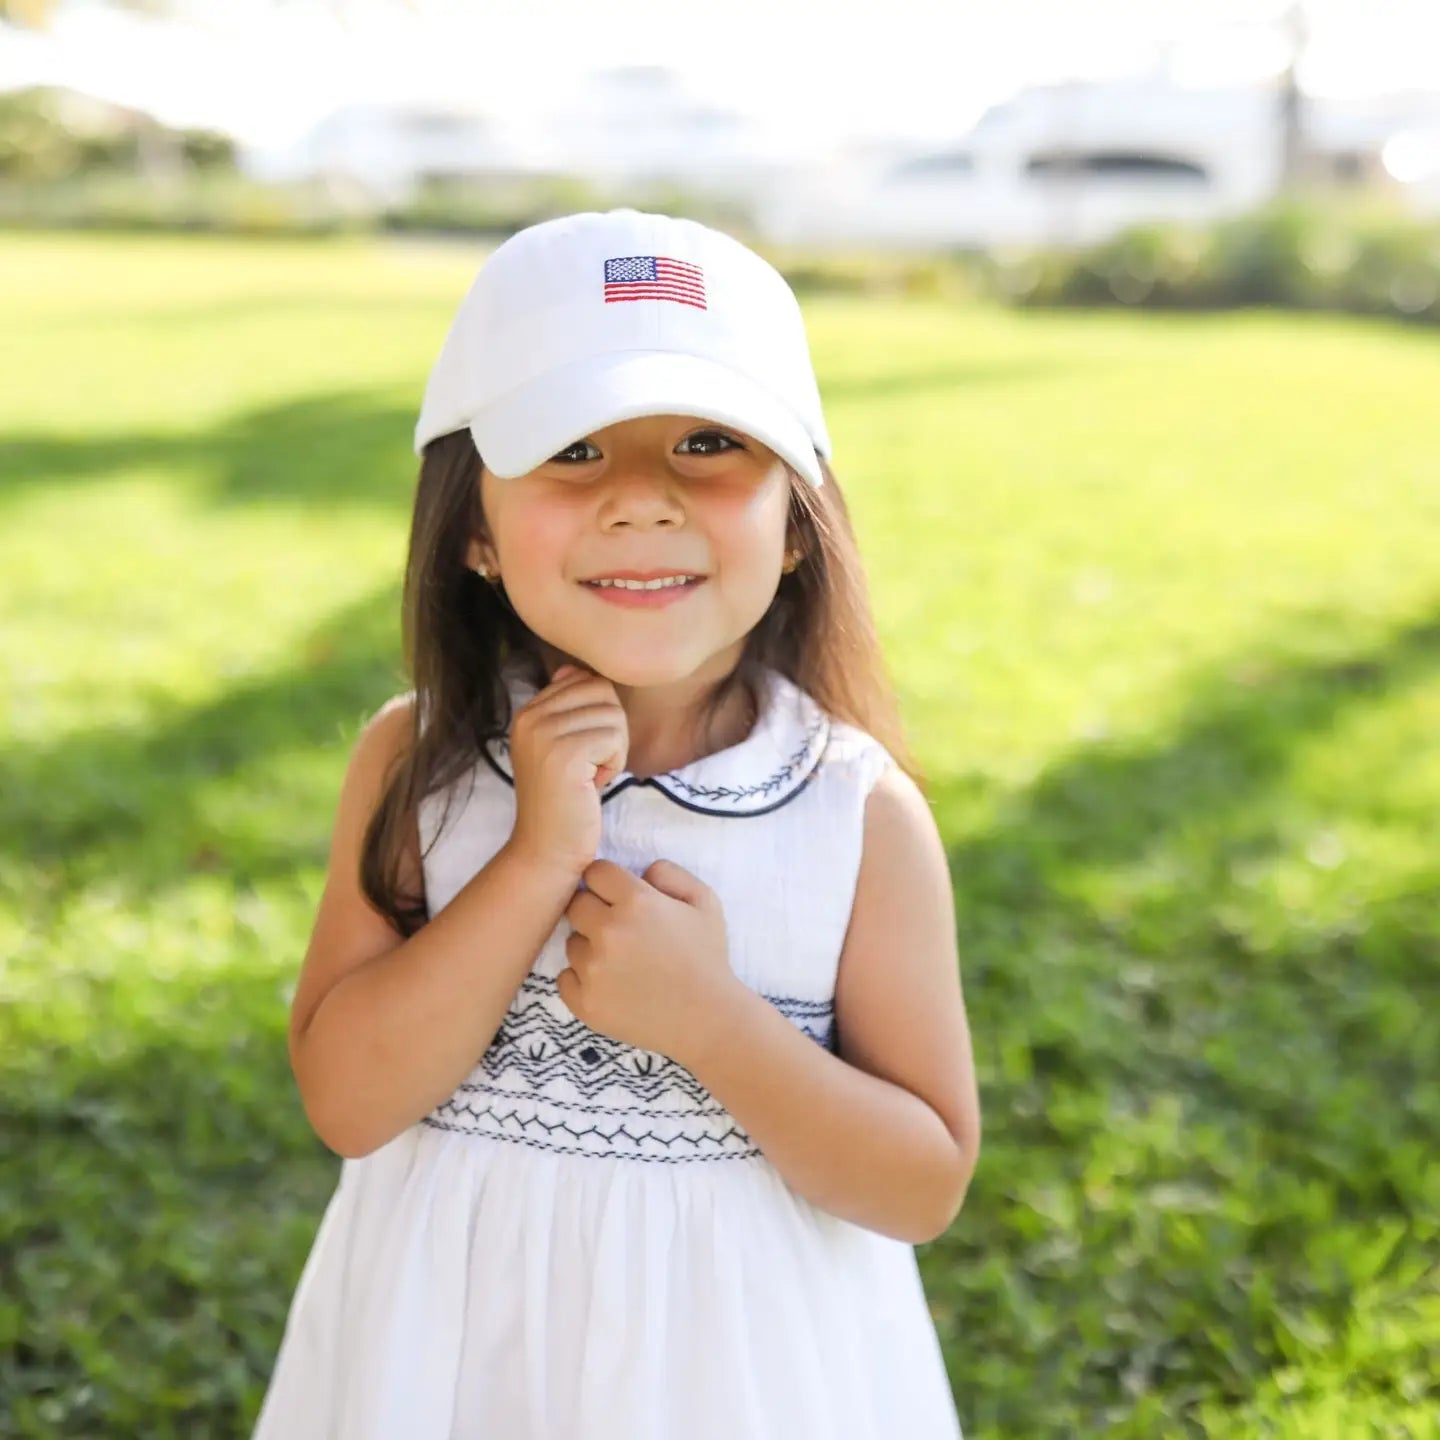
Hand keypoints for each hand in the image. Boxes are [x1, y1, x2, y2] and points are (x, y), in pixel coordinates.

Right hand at [506, 664, 627, 879]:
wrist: (546, 850)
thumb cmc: (564, 801)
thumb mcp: (559, 747)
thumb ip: (568, 708)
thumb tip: (575, 670)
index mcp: (527, 711)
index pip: (586, 680)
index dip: (599, 716)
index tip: (583, 751)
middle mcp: (530, 716)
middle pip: (603, 692)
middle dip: (611, 729)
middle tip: (592, 764)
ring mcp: (544, 734)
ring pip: (613, 715)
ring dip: (614, 749)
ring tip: (591, 776)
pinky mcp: (565, 754)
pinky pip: (615, 737)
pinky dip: (615, 763)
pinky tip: (594, 784)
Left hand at [557, 857, 743, 1065]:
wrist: (708, 1019)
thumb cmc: (708, 958)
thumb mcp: (705, 901)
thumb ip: (670, 873)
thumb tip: (641, 870)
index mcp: (636, 902)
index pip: (596, 871)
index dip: (608, 882)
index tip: (618, 896)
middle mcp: (609, 931)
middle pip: (576, 904)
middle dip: (595, 911)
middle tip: (619, 929)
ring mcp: (593, 969)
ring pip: (571, 942)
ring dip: (589, 947)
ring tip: (620, 962)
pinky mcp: (584, 1002)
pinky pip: (565, 977)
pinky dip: (581, 979)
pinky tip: (611, 984)